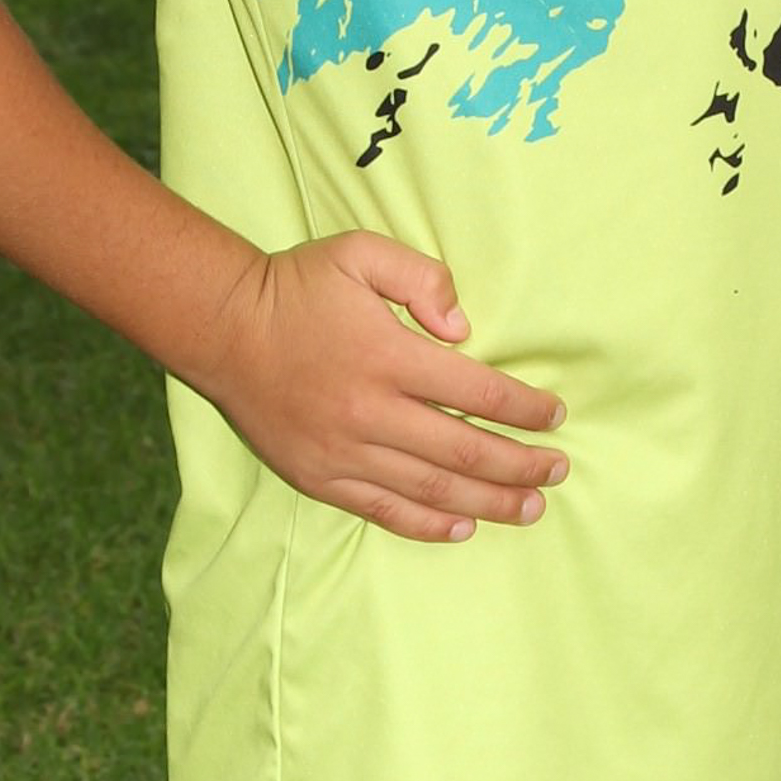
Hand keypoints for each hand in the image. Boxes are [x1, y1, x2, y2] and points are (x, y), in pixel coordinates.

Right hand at [200, 232, 568, 542]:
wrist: (223, 328)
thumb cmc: (298, 286)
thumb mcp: (361, 253)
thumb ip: (422, 278)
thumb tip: (463, 329)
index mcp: (388, 356)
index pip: (477, 391)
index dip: (524, 408)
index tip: (555, 416)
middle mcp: (370, 411)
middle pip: (464, 449)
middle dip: (520, 464)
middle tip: (557, 472)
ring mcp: (343, 451)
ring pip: (431, 488)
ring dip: (488, 501)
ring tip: (531, 508)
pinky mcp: (319, 476)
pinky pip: (383, 510)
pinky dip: (427, 523)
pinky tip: (463, 526)